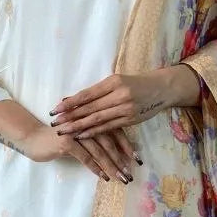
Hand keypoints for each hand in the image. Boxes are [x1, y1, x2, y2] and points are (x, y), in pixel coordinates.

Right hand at [17, 123, 137, 182]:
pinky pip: (85, 157)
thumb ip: (97, 139)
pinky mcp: (66, 142)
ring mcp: (76, 131)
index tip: (138, 161)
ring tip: (121, 178)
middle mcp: (87, 122)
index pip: (115, 132)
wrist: (33, 138)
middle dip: (122, 160)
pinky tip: (103, 177)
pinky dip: (95, 168)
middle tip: (130, 174)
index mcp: (93, 119)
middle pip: (109, 142)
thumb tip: (118, 153)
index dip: (127, 147)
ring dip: (111, 166)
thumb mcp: (81, 136)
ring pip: (99, 151)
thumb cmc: (59, 139)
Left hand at [49, 70, 170, 138]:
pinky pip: (108, 127)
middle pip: (89, 107)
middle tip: (54, 122)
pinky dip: (93, 132)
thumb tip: (72, 99)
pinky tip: (81, 135)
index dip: (70, 102)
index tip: (56, 108)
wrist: (162, 89)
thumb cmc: (136, 84)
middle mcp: (119, 94)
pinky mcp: (130, 120)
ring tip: (63, 131)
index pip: (87, 94)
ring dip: (78, 126)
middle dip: (70, 116)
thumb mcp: (118, 81)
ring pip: (97, 119)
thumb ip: (98, 91)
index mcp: (113, 81)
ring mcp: (125, 108)